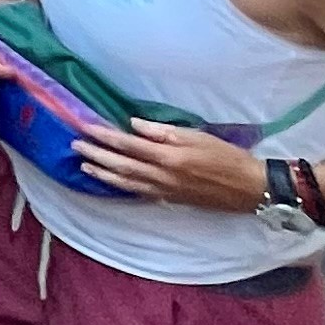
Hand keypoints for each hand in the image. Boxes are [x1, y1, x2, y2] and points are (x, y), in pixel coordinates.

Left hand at [68, 116, 264, 211]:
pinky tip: (110, 183)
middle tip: (75, 145)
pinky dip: (121, 188)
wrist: (249, 188)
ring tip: (84, 165)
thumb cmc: (226, 156)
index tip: (85, 127)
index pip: (128, 145)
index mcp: (168, 157)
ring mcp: (164, 191)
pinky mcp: (170, 200)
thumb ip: (162, 131)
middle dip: (96, 155)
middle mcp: (162, 177)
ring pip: (126, 183)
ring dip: (102, 174)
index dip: (105, 136)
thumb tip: (133, 124)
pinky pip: (139, 193)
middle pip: (121, 166)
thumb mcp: (197, 136)